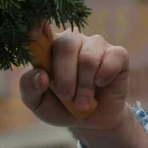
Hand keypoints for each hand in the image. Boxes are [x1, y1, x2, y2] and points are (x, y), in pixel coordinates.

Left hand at [20, 21, 147, 147]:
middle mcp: (71, 41)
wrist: (91, 122)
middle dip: (65, 76)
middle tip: (66, 96)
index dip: (36, 25)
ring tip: (82, 103)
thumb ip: (30, 88)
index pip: (40, 28)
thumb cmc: (60, 107)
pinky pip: (112, 59)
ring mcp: (95, 45)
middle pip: (66, 45)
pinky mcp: (118, 54)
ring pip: (88, 58)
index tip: (32, 32)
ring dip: (84, 86)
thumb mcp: (38, 103)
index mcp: (48, 48)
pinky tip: (101, 85)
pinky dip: (104, 77)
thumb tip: (40, 75)